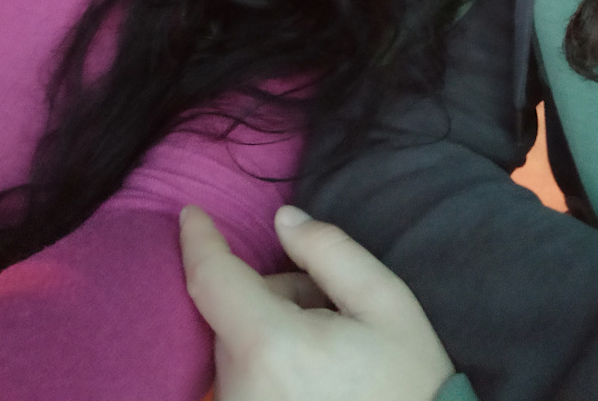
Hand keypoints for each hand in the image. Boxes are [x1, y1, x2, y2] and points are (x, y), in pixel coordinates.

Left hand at [179, 205, 454, 400]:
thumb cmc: (406, 383)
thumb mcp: (385, 302)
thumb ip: (329, 250)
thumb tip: (283, 219)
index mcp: (270, 346)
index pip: (212, 280)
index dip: (198, 240)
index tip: (191, 213)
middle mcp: (239, 388)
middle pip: (234, 313)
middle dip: (274, 295)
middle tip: (330, 310)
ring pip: (237, 346)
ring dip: (270, 331)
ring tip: (326, 351)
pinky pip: (240, 379)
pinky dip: (266, 364)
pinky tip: (310, 377)